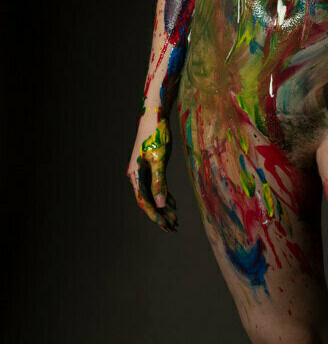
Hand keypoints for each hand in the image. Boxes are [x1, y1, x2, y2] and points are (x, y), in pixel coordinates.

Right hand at [126, 114, 178, 232]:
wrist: (154, 115)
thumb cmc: (157, 135)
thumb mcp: (160, 159)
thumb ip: (159, 182)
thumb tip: (161, 204)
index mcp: (136, 174)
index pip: (144, 201)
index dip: (156, 215)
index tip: (167, 226)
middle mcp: (136, 175)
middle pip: (148, 200)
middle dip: (161, 215)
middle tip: (174, 228)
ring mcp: (141, 170)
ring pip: (152, 194)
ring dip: (163, 207)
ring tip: (175, 219)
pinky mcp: (148, 165)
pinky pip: (155, 185)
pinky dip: (164, 195)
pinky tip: (172, 203)